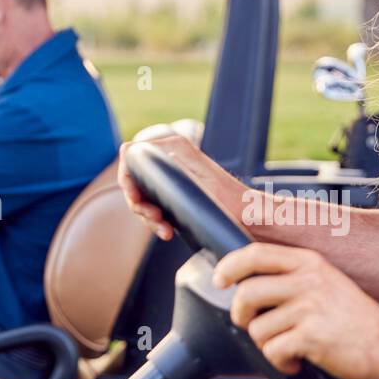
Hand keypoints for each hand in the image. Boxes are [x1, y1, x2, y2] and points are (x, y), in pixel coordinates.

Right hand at [117, 135, 238, 241]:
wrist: (251, 217)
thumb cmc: (229, 202)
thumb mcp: (191, 181)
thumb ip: (162, 165)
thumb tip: (130, 150)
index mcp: (174, 146)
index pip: (131, 155)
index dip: (126, 179)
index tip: (137, 200)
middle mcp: (172, 156)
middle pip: (135, 179)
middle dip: (139, 204)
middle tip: (155, 219)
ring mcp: (175, 174)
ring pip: (144, 196)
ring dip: (149, 217)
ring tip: (164, 230)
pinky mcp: (179, 191)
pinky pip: (156, 204)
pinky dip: (158, 220)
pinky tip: (167, 231)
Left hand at [215, 242, 378, 378]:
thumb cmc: (357, 321)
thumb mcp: (329, 283)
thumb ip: (296, 279)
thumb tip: (248, 287)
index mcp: (310, 262)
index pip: (255, 254)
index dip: (230, 266)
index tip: (220, 281)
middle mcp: (309, 280)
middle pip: (246, 293)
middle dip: (241, 315)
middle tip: (252, 326)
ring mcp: (310, 308)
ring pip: (258, 329)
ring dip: (267, 346)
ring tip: (288, 349)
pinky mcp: (312, 337)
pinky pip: (273, 351)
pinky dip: (281, 363)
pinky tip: (297, 363)